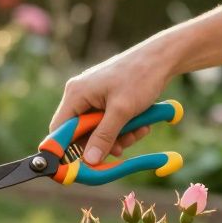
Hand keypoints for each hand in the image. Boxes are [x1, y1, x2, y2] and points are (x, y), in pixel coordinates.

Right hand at [49, 43, 172, 164]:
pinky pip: (109, 121)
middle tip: (121, 148)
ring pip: (98, 129)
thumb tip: (89, 161)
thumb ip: (103, 137)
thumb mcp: (122, 111)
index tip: (81, 164)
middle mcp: (81, 95)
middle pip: (81, 132)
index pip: (59, 129)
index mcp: (76, 94)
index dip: (67, 149)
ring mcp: (94, 96)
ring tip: (139, 131)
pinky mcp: (107, 99)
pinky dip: (124, 127)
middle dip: (103, 142)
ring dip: (119, 136)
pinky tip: (141, 124)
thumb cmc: (139, 77)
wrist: (161, 58)